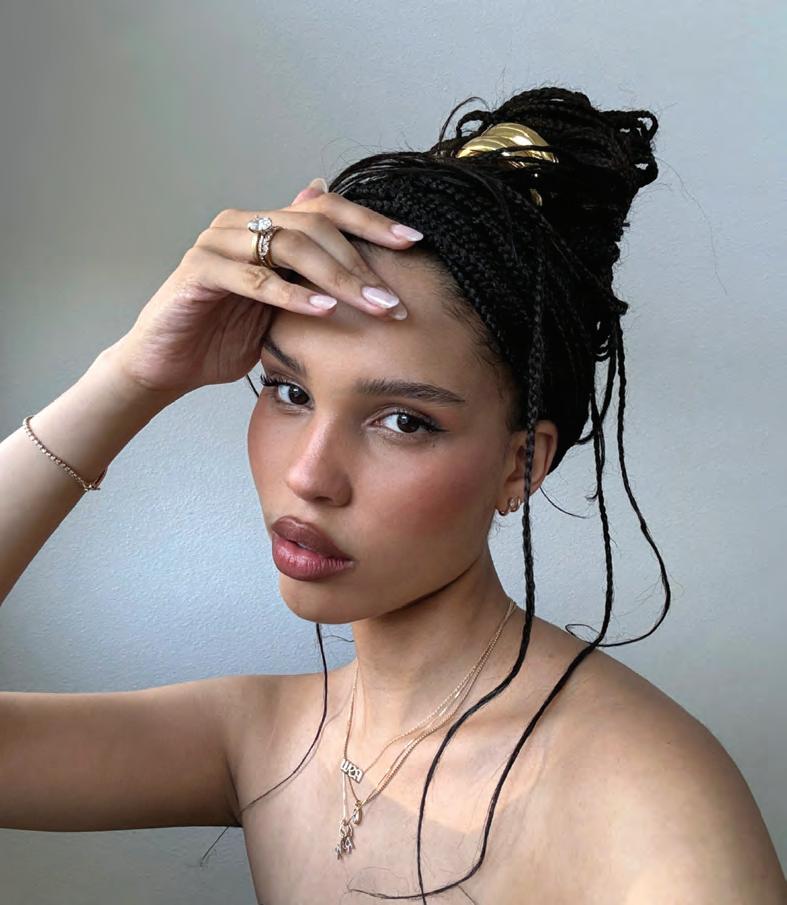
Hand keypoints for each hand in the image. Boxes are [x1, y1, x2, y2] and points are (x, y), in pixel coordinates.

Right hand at [105, 181, 421, 396]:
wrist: (167, 365)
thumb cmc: (223, 335)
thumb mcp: (279, 307)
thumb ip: (309, 276)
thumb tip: (346, 244)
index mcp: (264, 228)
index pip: (326, 210)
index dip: (371, 222)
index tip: (413, 243)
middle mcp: (241, 225)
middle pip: (313, 226)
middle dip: (361, 262)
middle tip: (393, 299)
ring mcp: (217, 243)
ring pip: (288, 245)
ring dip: (336, 277)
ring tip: (370, 305)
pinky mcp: (198, 272)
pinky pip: (254, 277)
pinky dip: (291, 294)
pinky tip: (322, 309)